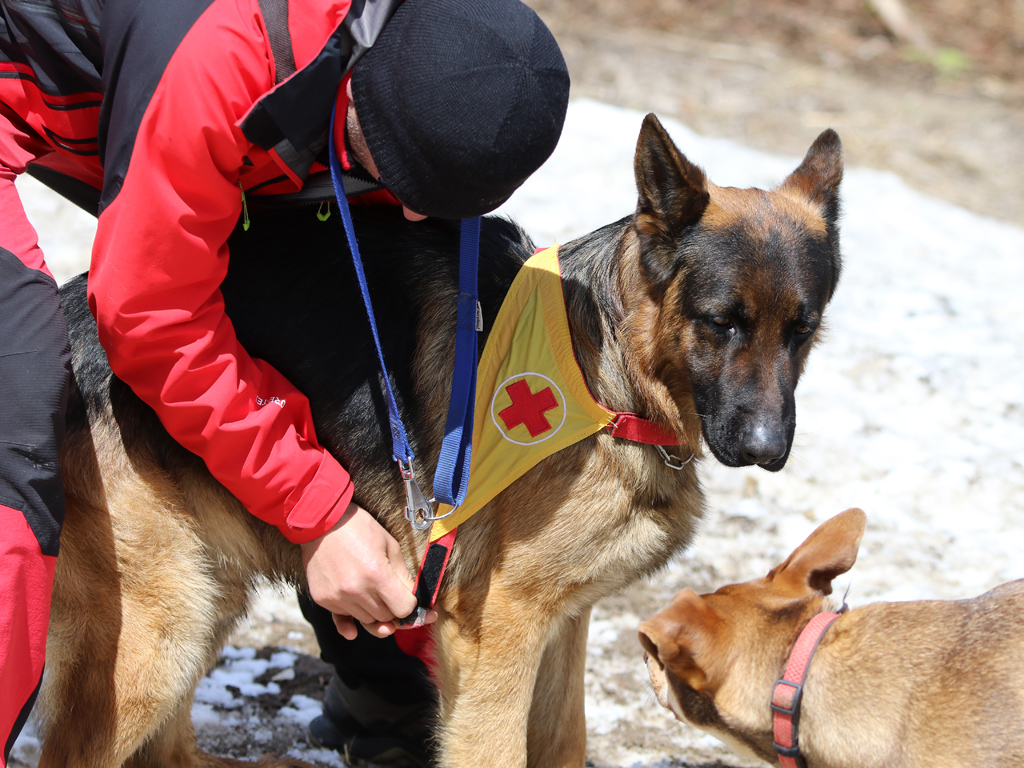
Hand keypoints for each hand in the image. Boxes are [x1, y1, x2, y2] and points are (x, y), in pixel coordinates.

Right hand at [300, 502, 432, 638]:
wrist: (320, 521)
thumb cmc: (358, 528)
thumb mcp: (389, 544)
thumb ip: (402, 575)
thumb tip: (414, 598)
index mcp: (377, 574)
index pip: (404, 608)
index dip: (412, 606)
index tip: (413, 602)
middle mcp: (356, 590)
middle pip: (386, 617)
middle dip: (395, 610)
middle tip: (396, 601)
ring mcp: (337, 597)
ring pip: (366, 620)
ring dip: (375, 613)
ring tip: (375, 597)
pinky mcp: (323, 599)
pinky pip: (342, 620)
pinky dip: (350, 624)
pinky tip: (354, 630)